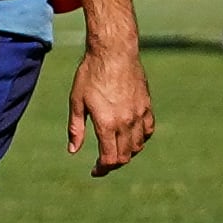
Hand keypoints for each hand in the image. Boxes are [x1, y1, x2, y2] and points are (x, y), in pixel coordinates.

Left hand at [67, 42, 154, 175]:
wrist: (114, 51)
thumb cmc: (91, 74)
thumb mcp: (77, 101)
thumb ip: (76, 128)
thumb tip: (73, 150)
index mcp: (106, 124)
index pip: (109, 158)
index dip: (102, 169)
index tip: (95, 171)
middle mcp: (126, 122)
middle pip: (125, 156)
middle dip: (113, 163)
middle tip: (103, 163)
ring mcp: (139, 114)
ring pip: (138, 145)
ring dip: (127, 152)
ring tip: (116, 149)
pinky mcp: (146, 105)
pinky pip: (148, 130)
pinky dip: (141, 137)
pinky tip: (132, 135)